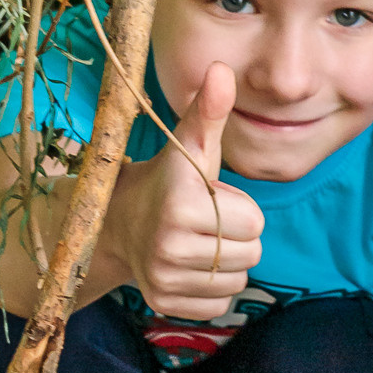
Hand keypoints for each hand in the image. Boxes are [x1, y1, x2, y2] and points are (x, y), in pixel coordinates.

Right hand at [114, 65, 264, 319]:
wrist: (117, 221)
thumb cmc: (168, 179)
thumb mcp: (189, 145)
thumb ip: (209, 111)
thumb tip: (221, 68)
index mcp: (180, 204)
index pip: (255, 223)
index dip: (240, 208)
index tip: (209, 198)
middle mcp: (168, 245)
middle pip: (251, 254)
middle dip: (236, 236)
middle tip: (204, 222)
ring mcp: (163, 279)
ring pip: (237, 280)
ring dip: (226, 262)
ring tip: (197, 241)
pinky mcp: (163, 304)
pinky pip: (219, 304)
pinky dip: (212, 288)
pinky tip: (190, 266)